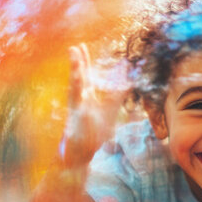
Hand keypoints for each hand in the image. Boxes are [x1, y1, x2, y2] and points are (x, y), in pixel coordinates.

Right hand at [60, 43, 126, 164]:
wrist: (78, 155)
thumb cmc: (93, 135)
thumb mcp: (109, 113)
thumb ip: (116, 98)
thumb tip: (128, 83)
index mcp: (87, 99)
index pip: (88, 78)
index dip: (86, 63)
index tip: (82, 47)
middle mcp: (80, 101)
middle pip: (80, 78)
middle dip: (79, 62)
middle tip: (76, 45)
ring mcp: (77, 109)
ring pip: (76, 86)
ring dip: (75, 69)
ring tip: (73, 53)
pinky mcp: (75, 118)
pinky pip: (77, 102)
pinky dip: (77, 89)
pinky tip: (77, 77)